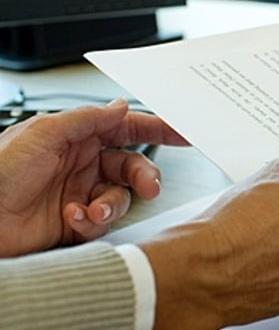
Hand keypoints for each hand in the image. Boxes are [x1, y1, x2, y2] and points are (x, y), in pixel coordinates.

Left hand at [0, 99, 187, 256]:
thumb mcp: (43, 133)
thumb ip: (88, 118)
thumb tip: (122, 106)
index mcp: (74, 137)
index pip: (125, 128)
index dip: (157, 129)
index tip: (184, 133)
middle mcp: (80, 164)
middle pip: (131, 166)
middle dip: (144, 177)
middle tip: (148, 187)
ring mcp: (79, 194)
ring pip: (121, 197)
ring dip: (113, 204)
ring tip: (94, 210)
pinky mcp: (74, 223)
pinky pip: (102, 222)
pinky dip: (92, 222)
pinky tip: (73, 218)